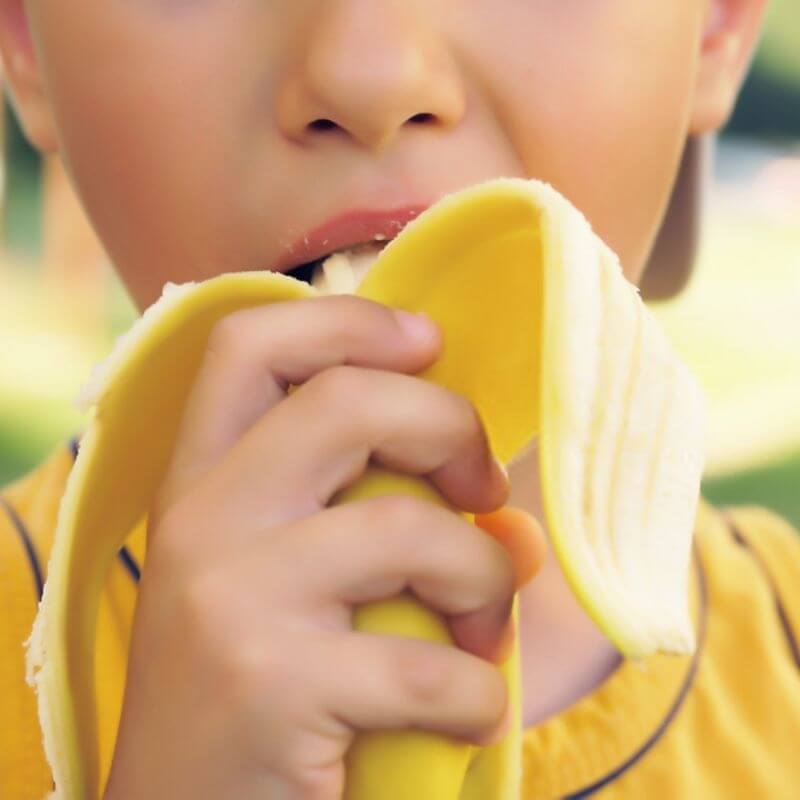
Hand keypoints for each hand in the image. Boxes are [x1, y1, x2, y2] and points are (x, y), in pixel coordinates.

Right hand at [103, 295, 543, 799]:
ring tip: (481, 628)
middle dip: (450, 428)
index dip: (348, 322)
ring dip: (484, 580)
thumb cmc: (256, 684)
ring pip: (408, 527)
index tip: (426, 345)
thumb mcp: (285, 580)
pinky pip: (431, 667)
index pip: (249, 344)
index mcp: (200, 478)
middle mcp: (202, 520)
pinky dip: (480, 692)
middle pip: (349, 401)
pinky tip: (467, 717)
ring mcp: (229, 599)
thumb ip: (379, 521)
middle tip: (484, 492)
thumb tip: (516, 523)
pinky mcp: (270, 686)